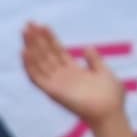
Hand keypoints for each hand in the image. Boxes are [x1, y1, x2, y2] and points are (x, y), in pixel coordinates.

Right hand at [18, 24, 133, 123]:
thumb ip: (94, 60)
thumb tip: (87, 47)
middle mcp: (62, 77)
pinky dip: (29, 65)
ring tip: (25, 32)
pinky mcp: (53, 92)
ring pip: (39, 63)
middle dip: (37, 39)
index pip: (57, 51)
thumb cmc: (111, 96)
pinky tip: (25, 52)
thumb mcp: (104, 72)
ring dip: (31, 48)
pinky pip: (37, 78)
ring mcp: (57, 84)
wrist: (111, 112)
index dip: (50, 38)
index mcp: (73, 71)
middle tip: (28, 23)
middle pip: (45, 54)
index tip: (43, 25)